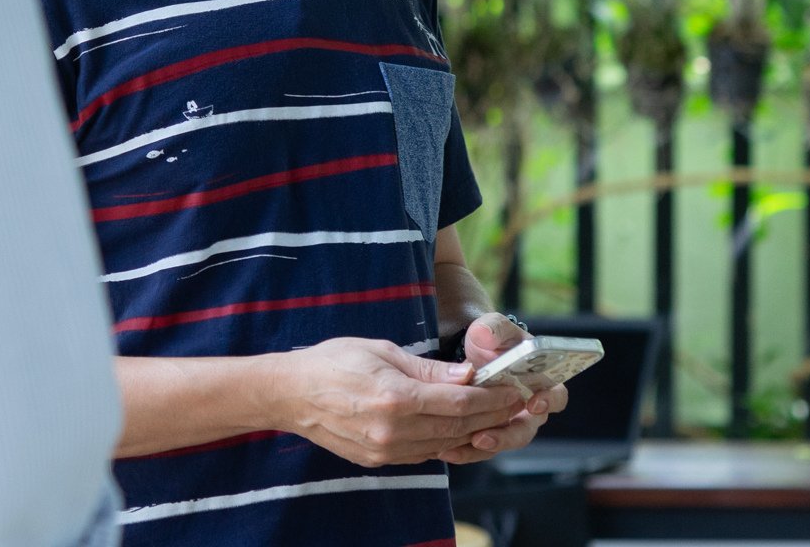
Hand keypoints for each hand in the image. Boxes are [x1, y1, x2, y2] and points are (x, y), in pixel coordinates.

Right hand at [275, 338, 531, 468]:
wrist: (291, 394)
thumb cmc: (333, 362)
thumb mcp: (382, 350)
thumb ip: (427, 368)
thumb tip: (466, 375)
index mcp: (396, 397)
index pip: (459, 402)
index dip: (493, 398)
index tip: (515, 391)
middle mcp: (394, 431)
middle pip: (458, 426)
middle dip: (493, 415)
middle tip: (519, 405)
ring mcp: (387, 451)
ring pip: (446, 444)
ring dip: (475, 431)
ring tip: (498, 417)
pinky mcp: (380, 460)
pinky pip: (426, 453)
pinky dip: (448, 441)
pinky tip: (463, 429)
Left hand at [435, 316, 569, 464]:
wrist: (471, 355)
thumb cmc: (491, 340)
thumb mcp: (492, 328)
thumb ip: (493, 328)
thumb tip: (485, 333)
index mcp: (541, 380)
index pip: (557, 396)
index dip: (549, 402)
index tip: (534, 403)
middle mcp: (529, 406)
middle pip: (528, 428)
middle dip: (508, 435)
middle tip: (487, 436)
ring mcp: (509, 421)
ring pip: (504, 441)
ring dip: (486, 446)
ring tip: (469, 442)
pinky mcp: (489, 431)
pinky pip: (482, 448)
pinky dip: (466, 451)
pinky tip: (447, 450)